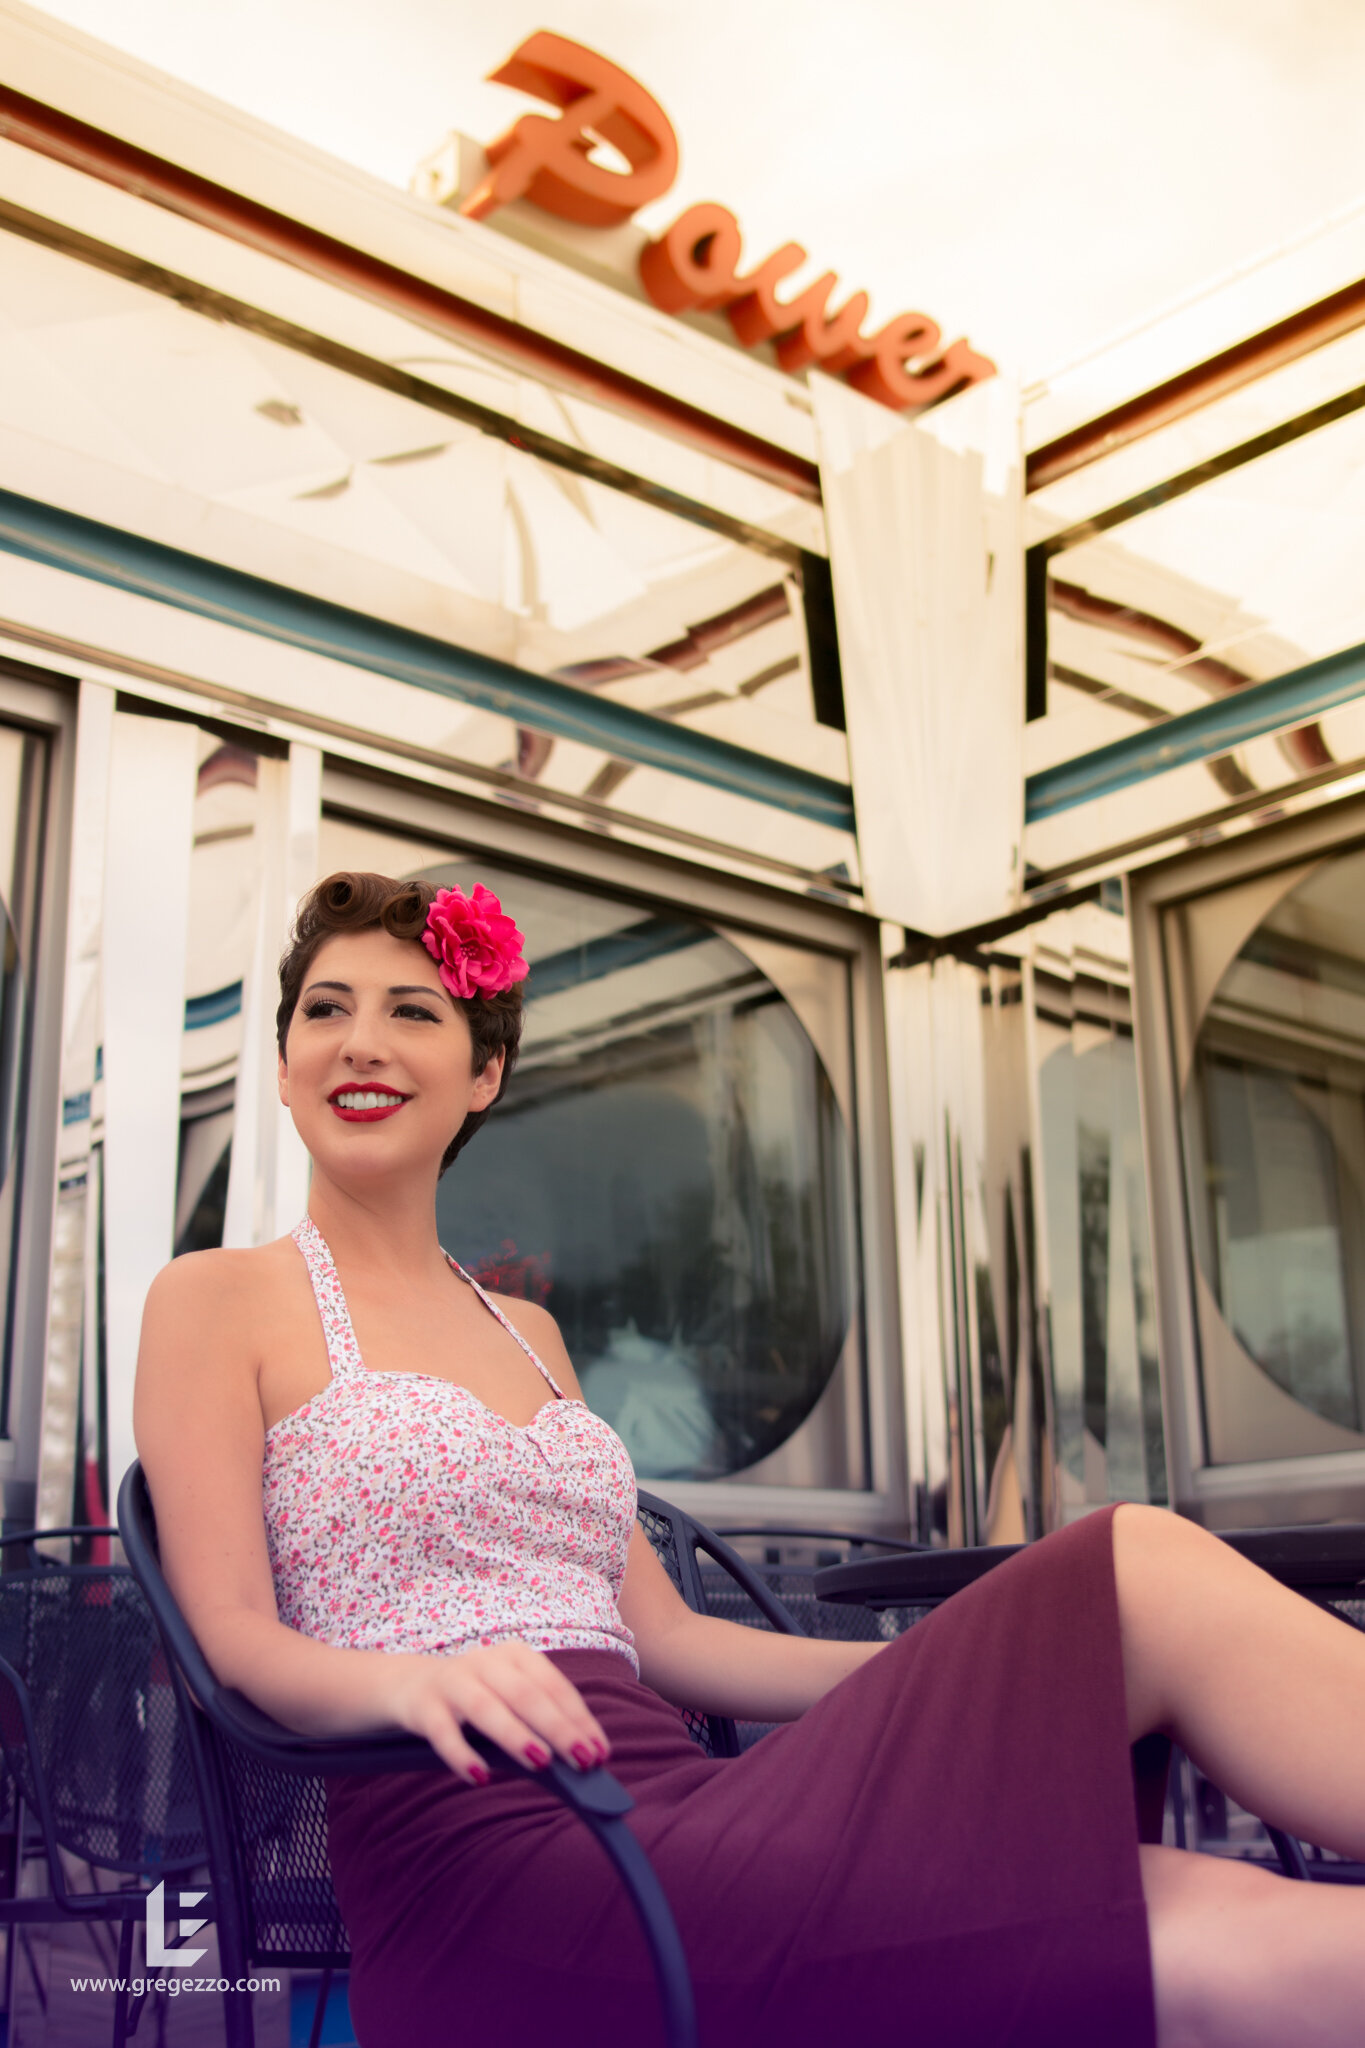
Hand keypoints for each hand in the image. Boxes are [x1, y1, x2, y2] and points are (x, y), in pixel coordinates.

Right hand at [385, 1640, 611, 1785]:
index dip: (579, 1719)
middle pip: (527, 1695)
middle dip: (559, 1728)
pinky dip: (461, 1754)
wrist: (408, 1684)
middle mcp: (486, 1662)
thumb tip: (580, 1757)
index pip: (554, 1686)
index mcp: (515, 1656)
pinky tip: (480, 1777)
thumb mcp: (508, 1697)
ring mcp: (453, 1682)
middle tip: (583, 1761)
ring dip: (516, 1735)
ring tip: (541, 1761)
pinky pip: (443, 1732)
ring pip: (487, 1708)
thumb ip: (538, 1720)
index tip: (601, 1753)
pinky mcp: (423, 1706)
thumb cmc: (475, 1697)